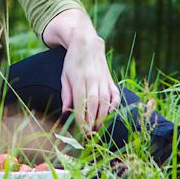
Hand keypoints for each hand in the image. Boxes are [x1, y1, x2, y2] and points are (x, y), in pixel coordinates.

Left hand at [45, 8, 120, 132]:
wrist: (87, 44)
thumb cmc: (72, 62)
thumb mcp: (64, 76)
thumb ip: (66, 94)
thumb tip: (66, 112)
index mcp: (79, 79)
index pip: (81, 103)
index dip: (82, 118)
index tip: (81, 130)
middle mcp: (93, 80)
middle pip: (94, 104)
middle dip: (92, 121)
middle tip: (90, 134)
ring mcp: (104, 80)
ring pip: (106, 101)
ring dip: (102, 117)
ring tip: (97, 128)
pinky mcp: (111, 79)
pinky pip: (115, 95)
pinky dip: (114, 105)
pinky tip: (109, 113)